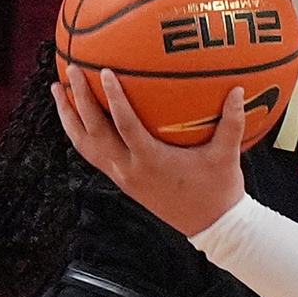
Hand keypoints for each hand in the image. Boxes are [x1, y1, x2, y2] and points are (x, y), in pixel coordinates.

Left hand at [53, 64, 246, 235]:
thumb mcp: (227, 155)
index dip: (113, 99)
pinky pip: (92, 153)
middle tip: (70, 69)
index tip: (103, 72)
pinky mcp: (122, 181)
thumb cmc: (219, 189)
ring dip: (69, 117)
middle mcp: (129, 169)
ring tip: (58, 89)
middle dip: (78, 101)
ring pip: (84, 145)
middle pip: (93, 133)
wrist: (211, 226)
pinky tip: (79, 114)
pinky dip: (80, 132)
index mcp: (151, 161)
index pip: (124, 126)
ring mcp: (122, 177)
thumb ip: (232, 122)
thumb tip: (239, 90)